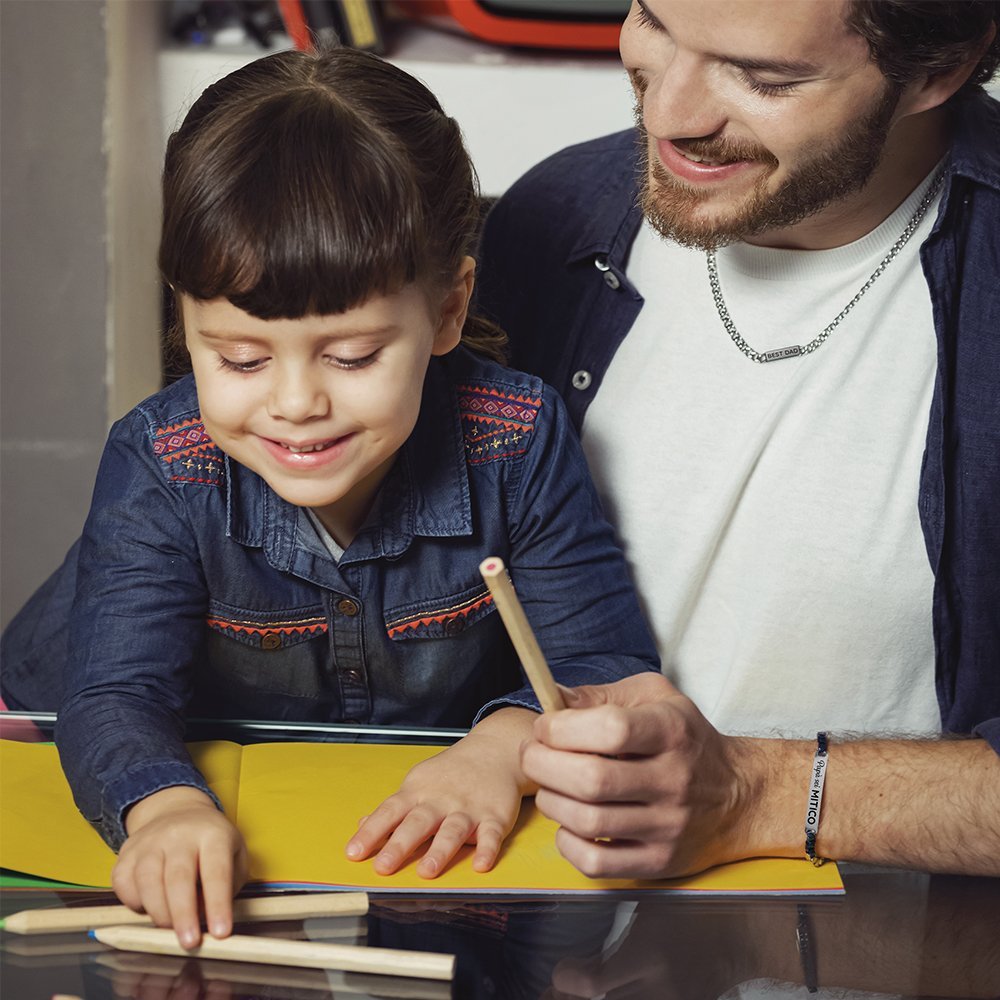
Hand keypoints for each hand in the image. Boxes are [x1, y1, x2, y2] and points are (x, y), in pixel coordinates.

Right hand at [113, 786, 248, 948]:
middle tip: (189, 942)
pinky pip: (124, 884)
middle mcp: (180, 834)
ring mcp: (150, 842)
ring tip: (170, 927)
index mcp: (213, 835)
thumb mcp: (234, 856)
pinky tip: (148, 906)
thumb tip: (208, 919)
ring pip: (148, 881)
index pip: (216, 871)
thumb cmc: (210, 843)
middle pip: (178, 877)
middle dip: (183, 915)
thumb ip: (228, 887)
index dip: (218, 904)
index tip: (221, 932)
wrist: (176, 811)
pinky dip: (134, 903)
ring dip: (159, 912)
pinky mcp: (127, 853)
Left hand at [345, 707, 535, 877]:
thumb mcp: (418, 783)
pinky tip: (481, 865)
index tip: (354, 852)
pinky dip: (487, 849)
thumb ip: (394, 808)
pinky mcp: (495, 816)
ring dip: (440, 850)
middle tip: (383, 867)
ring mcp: (468, 808)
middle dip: (400, 845)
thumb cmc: (450, 773)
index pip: (390, 812)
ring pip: (452, 830)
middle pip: (418, 822)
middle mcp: (441, 800)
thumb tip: (363, 825)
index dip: (371, 832)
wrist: (494, 750)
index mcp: (418, 792)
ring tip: (427, 871)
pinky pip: (491, 834)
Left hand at [520, 673, 761, 878]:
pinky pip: (596, 863)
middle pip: (591, 779)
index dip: (563, 727)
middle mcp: (673, 780)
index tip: (546, 726)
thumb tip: (553, 698)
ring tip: (550, 785)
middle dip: (543, 764)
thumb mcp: (655, 697)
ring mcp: (667, 826)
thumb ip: (601, 695)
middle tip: (532, 754)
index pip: (610, 729)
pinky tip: (569, 822)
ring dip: (550, 800)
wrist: (739, 796)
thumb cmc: (685, 738)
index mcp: (671, 731)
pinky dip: (567, 843)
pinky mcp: (659, 862)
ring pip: (588, 821)